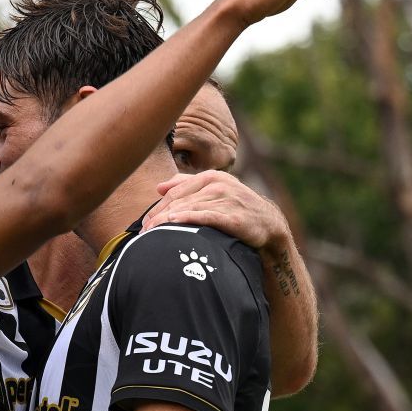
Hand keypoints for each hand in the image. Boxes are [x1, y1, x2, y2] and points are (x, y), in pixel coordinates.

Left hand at [141, 171, 289, 251]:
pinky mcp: (234, 216)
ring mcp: (226, 199)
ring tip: (152, 233)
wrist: (267, 223)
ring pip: (189, 208)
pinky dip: (189, 218)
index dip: (157, 207)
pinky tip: (174, 222)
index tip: (144, 223)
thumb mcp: (214, 190)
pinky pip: (207, 216)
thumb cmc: (236, 208)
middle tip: (143, 232)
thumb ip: (186, 185)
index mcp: (210, 177)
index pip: (175, 191)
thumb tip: (159, 187)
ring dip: (167, 221)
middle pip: (179, 200)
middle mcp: (217, 184)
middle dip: (158, 216)